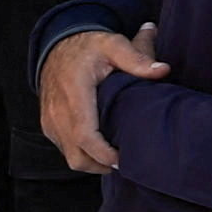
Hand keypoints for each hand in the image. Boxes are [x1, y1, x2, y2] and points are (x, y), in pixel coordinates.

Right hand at [42, 28, 164, 172]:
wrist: (55, 46)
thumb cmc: (87, 48)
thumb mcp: (113, 44)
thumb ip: (137, 58)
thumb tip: (163, 71)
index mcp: (74, 93)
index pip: (85, 136)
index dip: (104, 155)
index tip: (123, 159)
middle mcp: (58, 111)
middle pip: (77, 156)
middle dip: (102, 166)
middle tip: (125, 161)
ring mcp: (50, 121)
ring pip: (71, 158)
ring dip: (93, 162)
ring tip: (114, 156)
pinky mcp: (48, 126)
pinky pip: (65, 150)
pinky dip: (82, 154)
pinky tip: (100, 147)